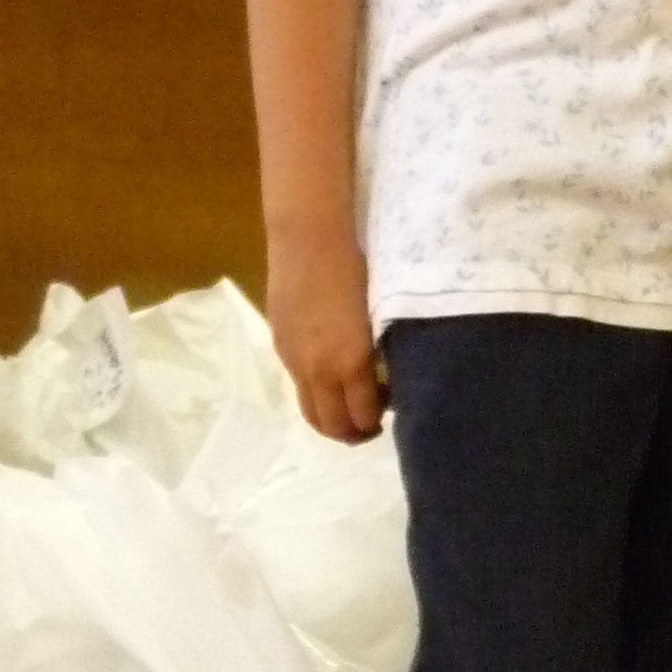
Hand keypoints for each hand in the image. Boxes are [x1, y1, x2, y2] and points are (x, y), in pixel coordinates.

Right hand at [266, 228, 385, 441]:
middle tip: (370, 427)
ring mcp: (294, 360)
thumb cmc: (356, 269)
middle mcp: (318, 370)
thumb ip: (378, 352)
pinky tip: (329, 378)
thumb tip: (385, 376)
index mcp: (350, 363)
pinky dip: (315, 393)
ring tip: (348, 411)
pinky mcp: (280, 346)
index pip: (361, 415)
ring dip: (329, 419)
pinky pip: (298, 385)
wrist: (309, 239)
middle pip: (330, 424)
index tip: (390, 417)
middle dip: (351, 433)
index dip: (375, 424)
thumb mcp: (379, 315)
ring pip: (309, 410)